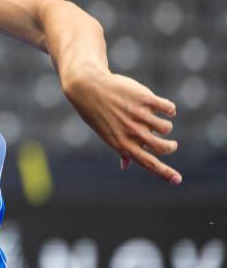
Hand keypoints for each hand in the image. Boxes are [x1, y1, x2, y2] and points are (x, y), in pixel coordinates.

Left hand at [63, 70, 180, 184]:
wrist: (89, 87)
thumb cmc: (98, 112)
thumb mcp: (107, 134)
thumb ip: (121, 149)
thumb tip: (125, 166)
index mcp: (124, 144)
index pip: (149, 163)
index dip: (165, 173)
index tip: (178, 180)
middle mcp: (133, 132)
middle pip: (164, 147)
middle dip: (171, 147)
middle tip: (171, 144)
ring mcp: (140, 115)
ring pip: (167, 127)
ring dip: (166, 125)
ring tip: (156, 119)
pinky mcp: (145, 99)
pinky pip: (168, 108)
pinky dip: (169, 109)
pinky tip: (165, 108)